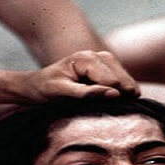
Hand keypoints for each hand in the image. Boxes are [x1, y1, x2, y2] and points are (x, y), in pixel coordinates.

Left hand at [20, 50, 138, 101]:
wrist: (38, 85)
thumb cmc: (45, 89)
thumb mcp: (61, 92)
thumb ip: (87, 93)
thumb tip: (114, 94)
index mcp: (86, 58)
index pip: (113, 81)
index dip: (110, 99)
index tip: (99, 109)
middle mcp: (99, 55)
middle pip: (123, 80)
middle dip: (120, 96)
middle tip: (106, 109)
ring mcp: (105, 59)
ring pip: (127, 80)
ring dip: (123, 94)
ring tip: (107, 105)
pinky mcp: (109, 67)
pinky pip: (125, 81)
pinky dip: (123, 93)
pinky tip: (111, 100)